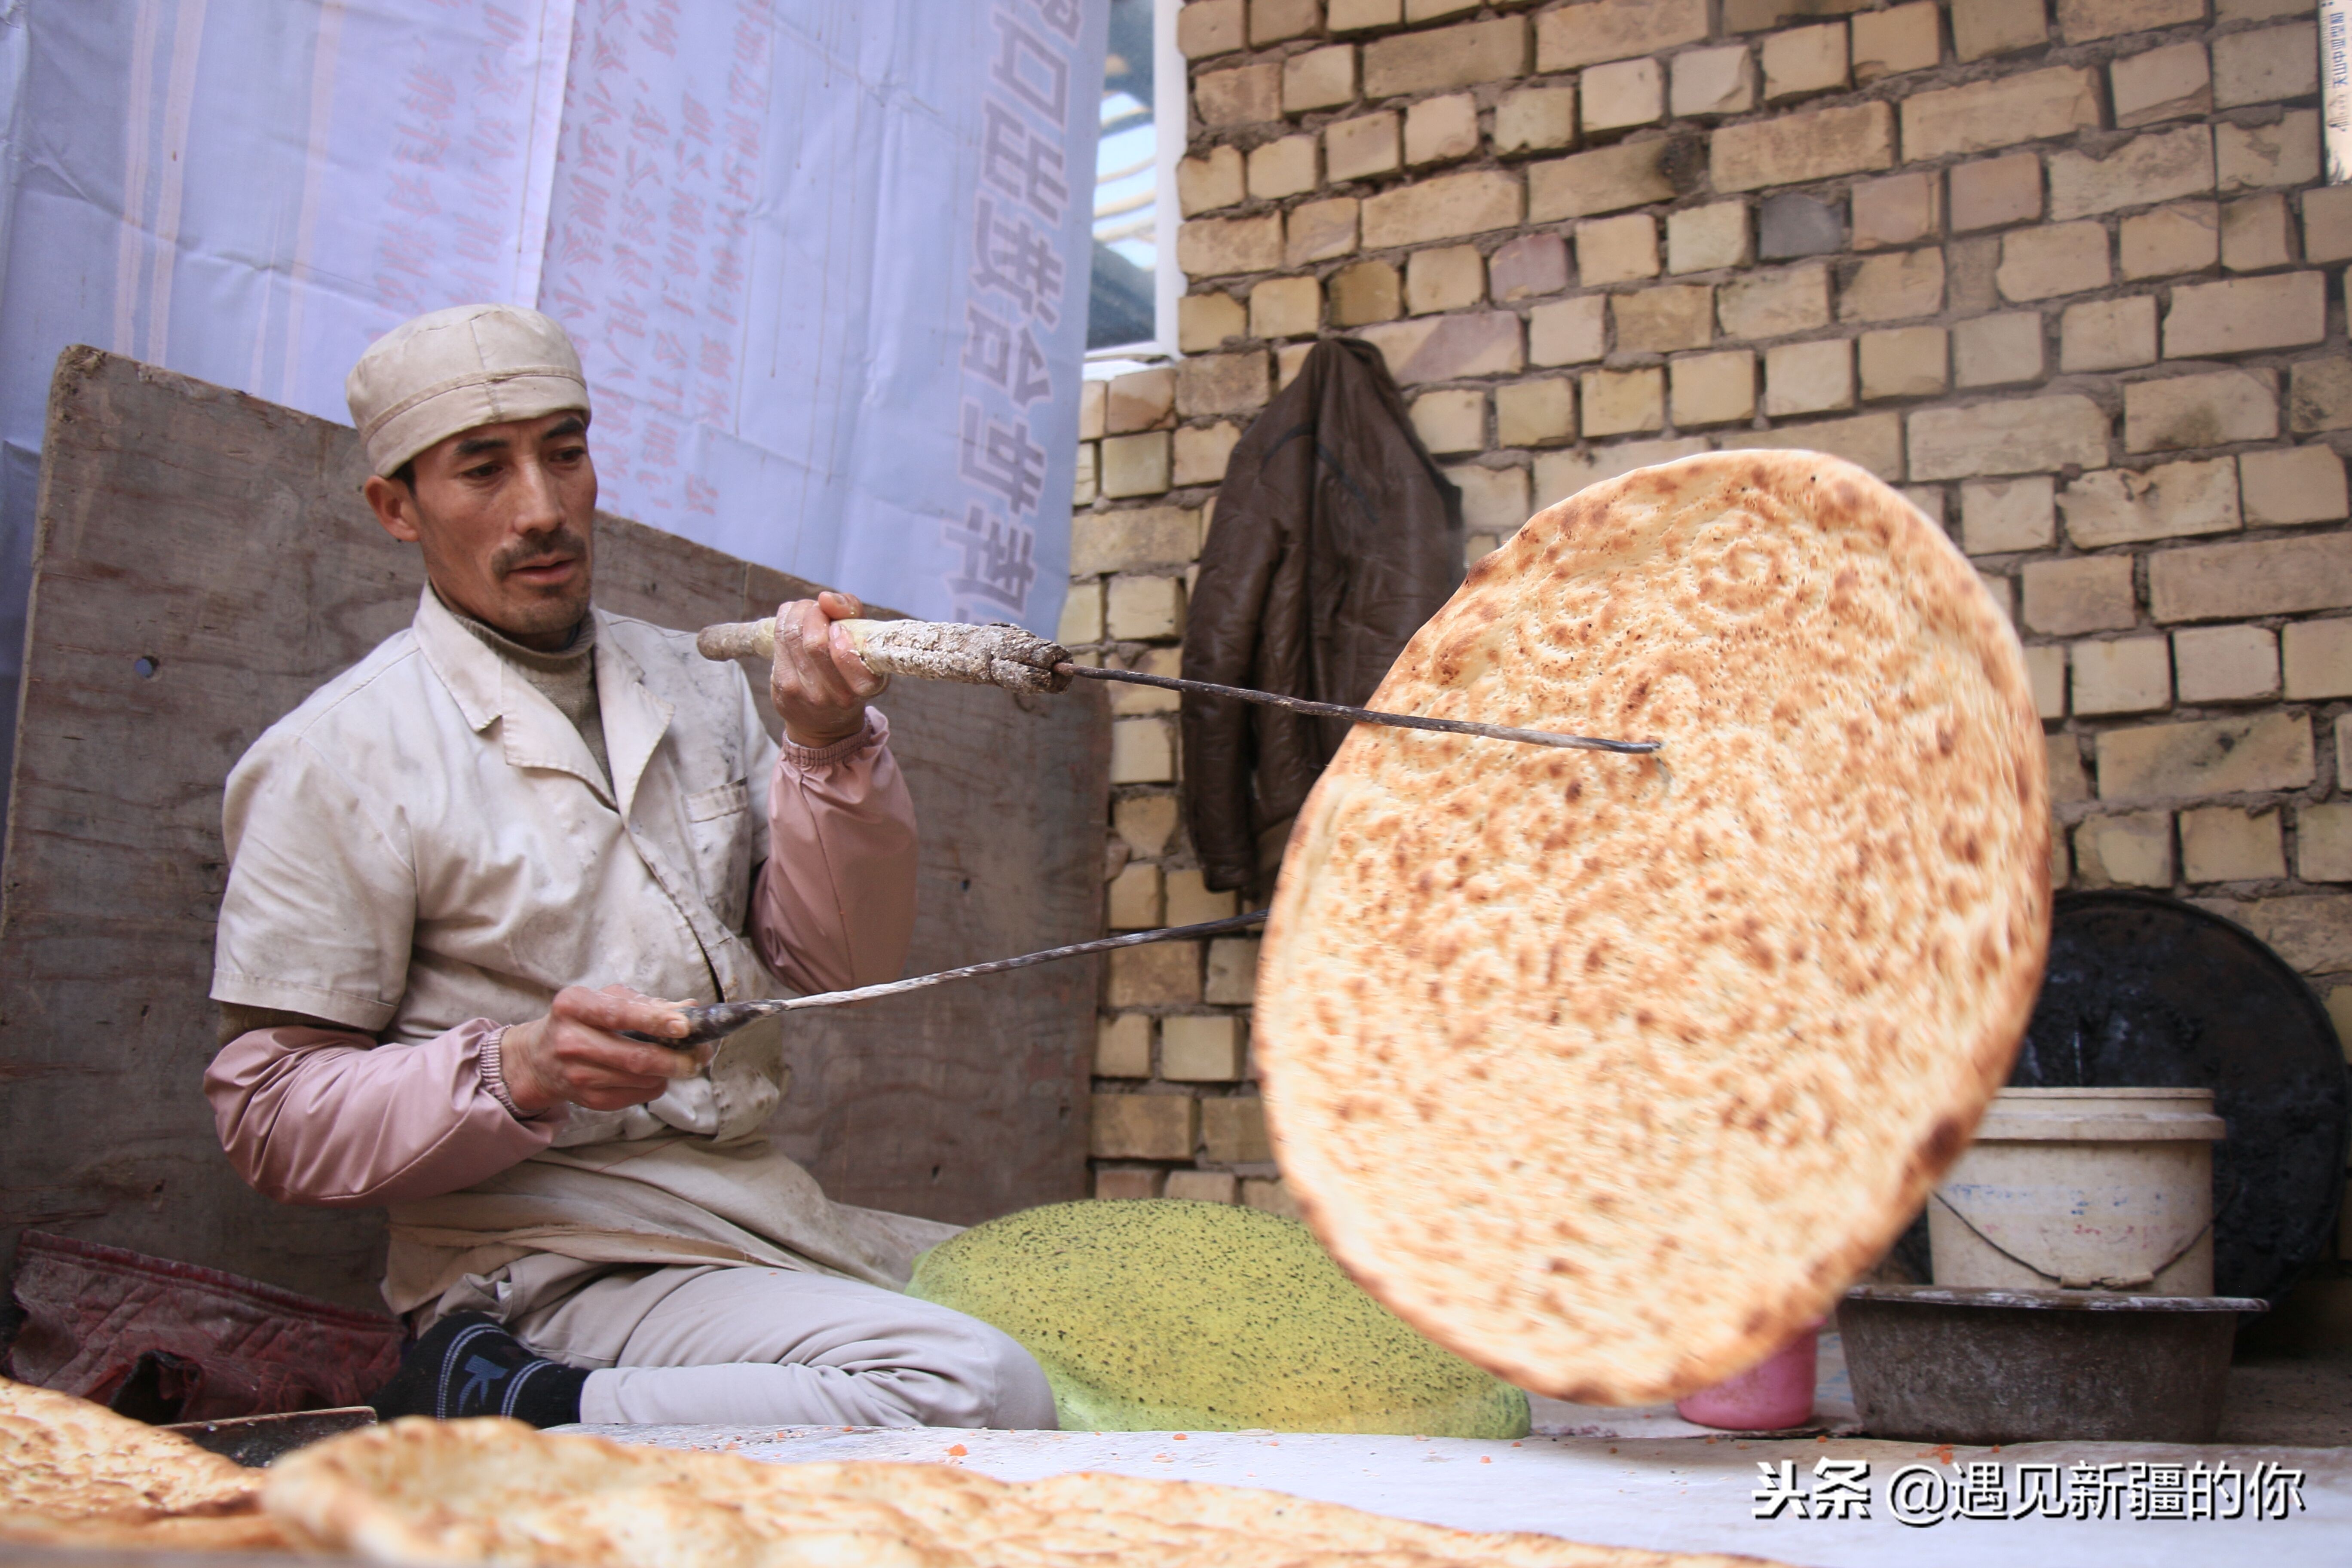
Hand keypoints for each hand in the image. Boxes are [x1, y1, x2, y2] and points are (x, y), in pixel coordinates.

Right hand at [497, 984, 712, 1115]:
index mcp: (574, 1006)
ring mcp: (579, 1075)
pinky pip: (638, 1095)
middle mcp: (571, 1042)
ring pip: (641, 1079)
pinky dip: (655, 1084)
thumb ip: (645, 1003)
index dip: (654, 1020)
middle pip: (635, 1057)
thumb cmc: (582, 1021)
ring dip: (670, 1072)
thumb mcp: (604, 999)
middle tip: (701, 1055)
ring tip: (684, 1061)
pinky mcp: (590, 1100)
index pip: (619, 1013)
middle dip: (675, 1058)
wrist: (540, 1059)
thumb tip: (688, 1007)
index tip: (685, 1025)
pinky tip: (655, 1073)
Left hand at [770, 591, 885, 747]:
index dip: (839, 630)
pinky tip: (792, 622)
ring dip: (797, 613)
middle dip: (814, 614)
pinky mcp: (782, 688)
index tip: (839, 627)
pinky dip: (784, 621)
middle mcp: (836, 696)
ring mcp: (805, 694)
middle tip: (819, 610)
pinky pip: (777, 642)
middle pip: (814, 643)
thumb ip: (852, 613)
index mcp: (865, 687)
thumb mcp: (863, 645)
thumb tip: (825, 599)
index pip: (847, 656)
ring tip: (806, 612)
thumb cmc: (848, 672)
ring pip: (791, 637)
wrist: (825, 723)